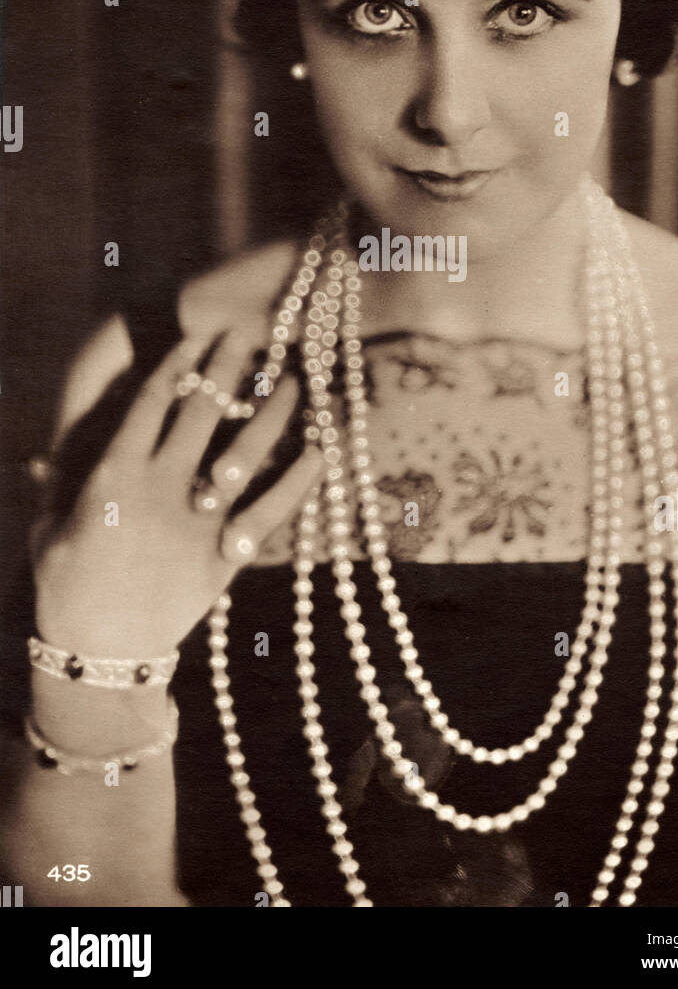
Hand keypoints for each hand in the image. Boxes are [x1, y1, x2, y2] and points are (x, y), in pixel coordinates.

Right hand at [32, 325, 324, 658]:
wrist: (99, 656)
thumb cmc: (66, 591)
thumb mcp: (50, 533)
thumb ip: (58, 491)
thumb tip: (45, 460)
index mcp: (113, 476)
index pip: (151, 402)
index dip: (177, 364)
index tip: (196, 335)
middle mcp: (160, 490)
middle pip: (202, 413)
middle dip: (226, 367)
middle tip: (248, 332)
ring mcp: (196, 522)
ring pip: (244, 452)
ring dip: (272, 412)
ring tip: (293, 379)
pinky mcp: (224, 556)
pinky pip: (270, 511)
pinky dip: (298, 480)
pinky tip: (321, 450)